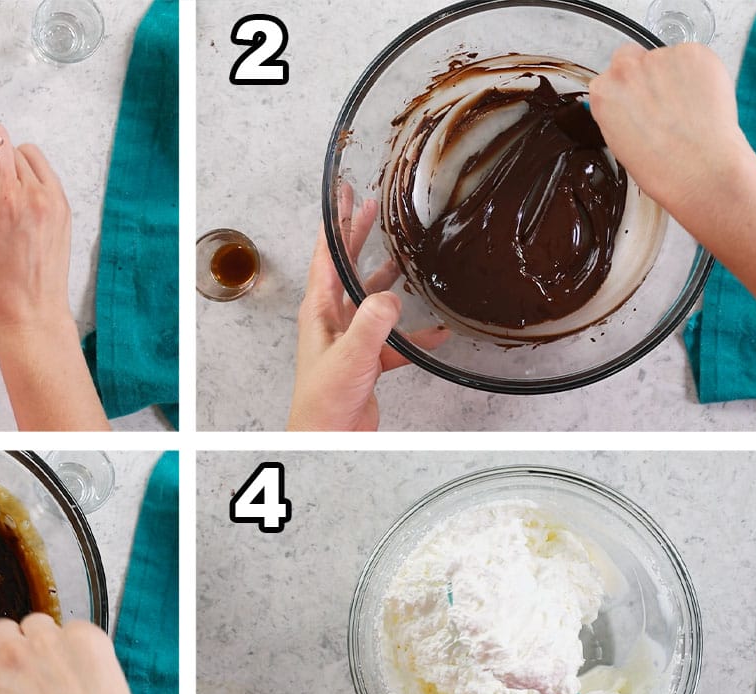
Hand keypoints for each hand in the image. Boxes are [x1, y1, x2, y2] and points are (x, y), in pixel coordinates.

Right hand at [0, 125, 72, 339]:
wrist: (29, 314)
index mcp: (4, 199)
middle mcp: (34, 194)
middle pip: (9, 145)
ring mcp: (54, 201)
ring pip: (29, 156)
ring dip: (11, 168)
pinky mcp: (64, 209)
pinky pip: (45, 174)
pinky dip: (29, 180)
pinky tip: (16, 208)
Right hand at [0, 615, 148, 693]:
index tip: (3, 674)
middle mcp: (12, 654)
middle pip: (1, 630)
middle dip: (14, 644)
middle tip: (33, 666)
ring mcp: (47, 640)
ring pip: (38, 623)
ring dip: (46, 640)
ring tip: (64, 669)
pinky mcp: (83, 635)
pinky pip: (76, 628)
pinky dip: (81, 645)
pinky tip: (88, 670)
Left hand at [288, 191, 447, 430]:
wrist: (329, 436)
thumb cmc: (325, 399)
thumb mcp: (352, 354)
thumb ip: (372, 322)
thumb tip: (389, 295)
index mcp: (319, 310)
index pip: (326, 255)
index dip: (335, 223)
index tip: (344, 196)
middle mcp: (331, 320)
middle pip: (346, 269)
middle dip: (358, 237)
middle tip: (372, 208)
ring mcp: (349, 339)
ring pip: (371, 301)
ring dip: (387, 280)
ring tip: (402, 257)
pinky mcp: (366, 361)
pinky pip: (394, 340)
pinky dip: (414, 335)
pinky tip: (436, 332)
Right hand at [589, 44, 752, 216]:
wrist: (700, 169)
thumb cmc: (661, 167)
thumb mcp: (620, 143)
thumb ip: (621, 112)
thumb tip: (635, 103)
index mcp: (604, 93)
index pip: (610, 76)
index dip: (628, 90)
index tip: (638, 101)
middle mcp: (627, 69)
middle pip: (633, 58)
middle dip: (646, 74)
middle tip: (664, 101)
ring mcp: (661, 57)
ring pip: (668, 59)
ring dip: (677, 76)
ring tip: (689, 108)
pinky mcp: (694, 53)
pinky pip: (696, 58)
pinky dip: (702, 74)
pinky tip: (704, 100)